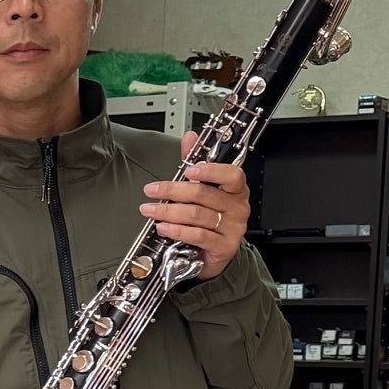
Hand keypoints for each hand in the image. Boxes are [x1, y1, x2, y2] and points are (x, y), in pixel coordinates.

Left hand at [141, 130, 250, 280]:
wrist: (217, 251)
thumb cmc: (211, 216)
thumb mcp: (204, 188)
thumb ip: (196, 162)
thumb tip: (190, 137)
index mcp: (235, 189)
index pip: (231, 175)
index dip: (211, 171)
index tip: (189, 169)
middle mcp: (237, 207)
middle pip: (203, 194)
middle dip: (173, 191)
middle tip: (152, 190)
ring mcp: (233, 227)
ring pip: (197, 215)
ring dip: (169, 212)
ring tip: (150, 210)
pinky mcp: (224, 246)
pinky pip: (198, 236)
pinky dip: (178, 231)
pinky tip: (163, 227)